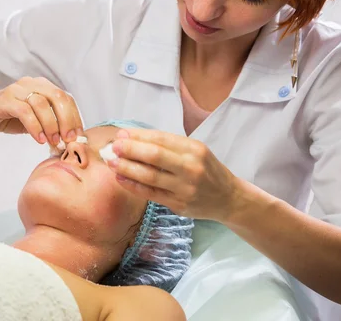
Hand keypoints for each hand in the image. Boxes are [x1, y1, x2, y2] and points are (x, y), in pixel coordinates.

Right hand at [0, 77, 83, 144]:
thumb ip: (51, 124)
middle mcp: (31, 84)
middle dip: (66, 120)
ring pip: (42, 104)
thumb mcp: (35, 120)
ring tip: (52, 141)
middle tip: (67, 139)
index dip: (75, 116)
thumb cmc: (9, 117)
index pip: (65, 98)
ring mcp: (17, 90)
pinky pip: (25, 112)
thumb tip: (69, 139)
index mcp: (42, 86)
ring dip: (51, 126)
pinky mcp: (5, 100)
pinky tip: (39, 139)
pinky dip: (35, 127)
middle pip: (58, 97)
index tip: (78, 135)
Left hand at [107, 128, 240, 219]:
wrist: (228, 198)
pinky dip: (133, 185)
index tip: (121, 134)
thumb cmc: (206, 170)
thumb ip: (166, 145)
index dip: (138, 136)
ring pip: (150, 177)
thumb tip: (130, 136)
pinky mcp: (179, 205)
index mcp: (195, 149)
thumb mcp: (194, 151)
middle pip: (155, 156)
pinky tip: (120, 178)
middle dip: (130, 150)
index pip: (161, 139)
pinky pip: (151, 194)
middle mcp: (191, 168)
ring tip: (111, 162)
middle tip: (113, 147)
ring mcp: (185, 188)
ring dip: (127, 168)